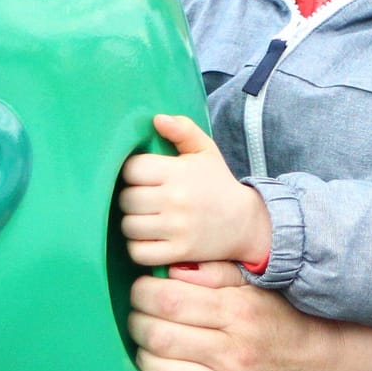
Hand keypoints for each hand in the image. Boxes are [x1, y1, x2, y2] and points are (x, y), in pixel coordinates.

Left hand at [118, 114, 272, 267]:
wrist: (245, 222)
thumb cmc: (218, 184)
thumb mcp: (205, 151)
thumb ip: (183, 130)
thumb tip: (158, 119)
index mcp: (179, 172)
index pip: (132, 169)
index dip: (133, 172)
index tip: (143, 176)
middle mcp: (176, 199)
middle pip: (126, 199)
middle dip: (130, 198)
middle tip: (143, 198)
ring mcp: (177, 228)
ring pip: (129, 226)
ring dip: (133, 223)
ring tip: (144, 218)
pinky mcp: (179, 251)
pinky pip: (139, 252)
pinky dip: (138, 247)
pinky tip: (148, 238)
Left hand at [128, 261, 331, 370]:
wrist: (330, 360)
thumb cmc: (288, 318)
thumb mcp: (258, 283)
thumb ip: (216, 271)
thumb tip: (173, 270)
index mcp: (238, 310)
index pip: (168, 299)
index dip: (144, 292)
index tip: (144, 290)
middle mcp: (234, 350)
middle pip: (160, 335)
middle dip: (138, 321)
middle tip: (141, 315)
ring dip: (145, 359)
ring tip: (149, 348)